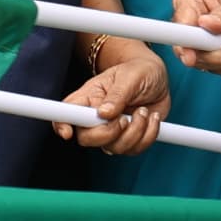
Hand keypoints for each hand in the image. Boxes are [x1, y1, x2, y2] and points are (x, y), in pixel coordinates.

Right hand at [58, 45, 172, 154]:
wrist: (158, 77)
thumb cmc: (139, 71)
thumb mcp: (130, 77)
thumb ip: (117, 95)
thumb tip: (104, 113)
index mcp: (89, 97)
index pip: (66, 113)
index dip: (62, 125)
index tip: (68, 132)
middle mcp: (96, 116)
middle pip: (86, 138)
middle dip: (108, 134)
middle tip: (125, 119)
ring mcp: (112, 130)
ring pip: (113, 147)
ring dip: (134, 132)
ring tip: (144, 112)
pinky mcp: (129, 138)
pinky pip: (134, 149)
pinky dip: (148, 135)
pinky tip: (152, 118)